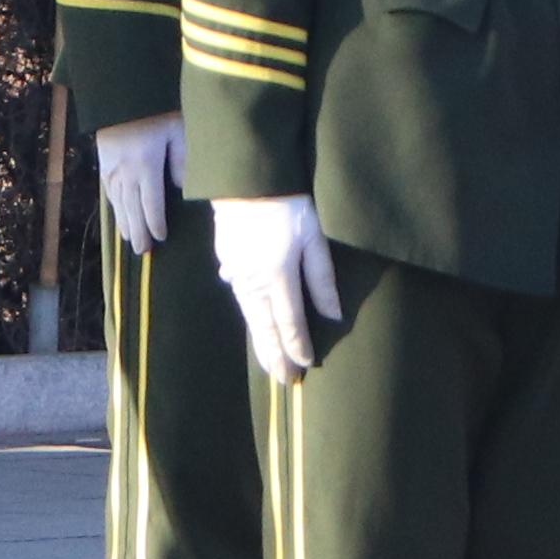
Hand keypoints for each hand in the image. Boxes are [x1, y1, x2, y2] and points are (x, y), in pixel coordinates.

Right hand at [92, 113, 182, 253]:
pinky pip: (108, 189)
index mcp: (146, 164)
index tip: (161, 238)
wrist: (122, 89)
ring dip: (124, 223)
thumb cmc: (156, 106)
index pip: (151, 203)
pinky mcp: (103, 159)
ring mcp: (111, 165)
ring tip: (129, 241)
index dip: (155, 223)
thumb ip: (181, 159)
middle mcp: (125, 170)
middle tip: (143, 252)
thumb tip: (181, 189)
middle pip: (132, 208)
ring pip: (117, 202)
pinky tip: (118, 213)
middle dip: (138, 231)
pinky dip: (113, 205)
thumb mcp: (177, 129)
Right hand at [212, 193, 340, 382]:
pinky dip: (248, 317)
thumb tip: (333, 315)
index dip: (298, 347)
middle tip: (283, 381)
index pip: (290, 323)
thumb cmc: (288, 201)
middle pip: (265, 328)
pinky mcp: (227, 262)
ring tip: (268, 364)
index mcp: (278, 276)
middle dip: (275, 357)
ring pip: (249, 317)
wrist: (247, 176)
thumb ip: (322, 279)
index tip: (305, 366)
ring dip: (260, 342)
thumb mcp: (314, 237)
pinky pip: (239, 298)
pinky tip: (253, 323)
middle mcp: (254, 281)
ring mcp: (236, 272)